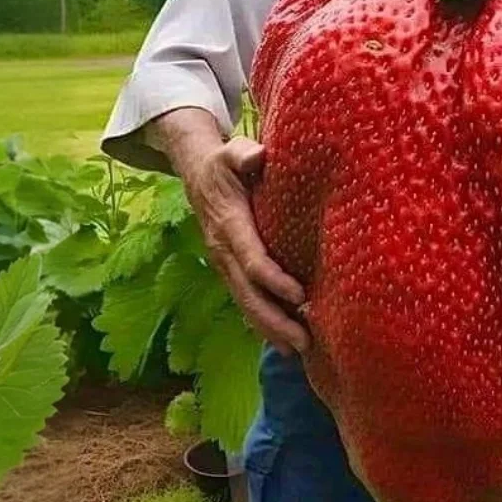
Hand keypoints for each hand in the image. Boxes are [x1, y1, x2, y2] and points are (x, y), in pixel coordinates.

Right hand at [184, 137, 310, 355]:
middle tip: (303, 342)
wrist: (197, 174)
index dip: (274, 279)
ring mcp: (224, 264)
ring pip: (246, 303)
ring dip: (270, 329)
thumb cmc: (224, 163)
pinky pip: (245, 300)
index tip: (300, 295)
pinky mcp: (230, 270)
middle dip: (274, 320)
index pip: (252, 258)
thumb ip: (243, 154)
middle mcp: (223, 251)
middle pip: (248, 293)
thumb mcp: (231, 151)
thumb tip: (258, 156)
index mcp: (229, 225)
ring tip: (299, 350)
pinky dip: (263, 323)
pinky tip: (284, 341)